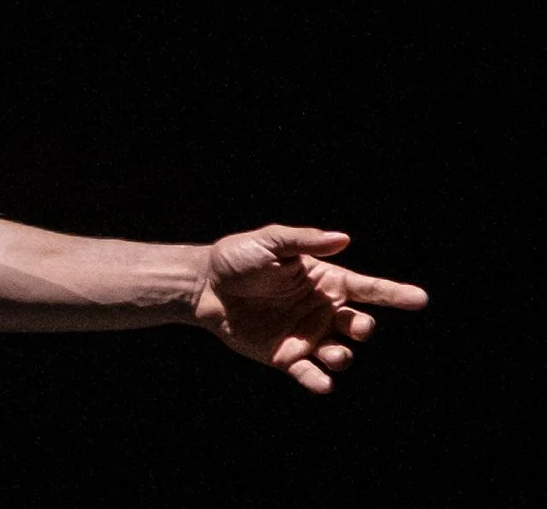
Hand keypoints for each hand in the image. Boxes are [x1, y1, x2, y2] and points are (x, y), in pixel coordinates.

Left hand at [194, 225, 427, 393]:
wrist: (202, 286)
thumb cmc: (237, 258)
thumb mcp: (269, 241)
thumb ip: (304, 242)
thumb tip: (343, 239)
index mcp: (325, 281)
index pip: (368, 289)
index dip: (394, 294)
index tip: (420, 299)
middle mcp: (322, 311)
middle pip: (358, 325)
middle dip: (364, 329)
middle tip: (357, 327)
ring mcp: (306, 336)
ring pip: (339, 354)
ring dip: (342, 357)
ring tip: (334, 355)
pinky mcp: (286, 357)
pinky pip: (309, 373)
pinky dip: (318, 381)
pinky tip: (323, 384)